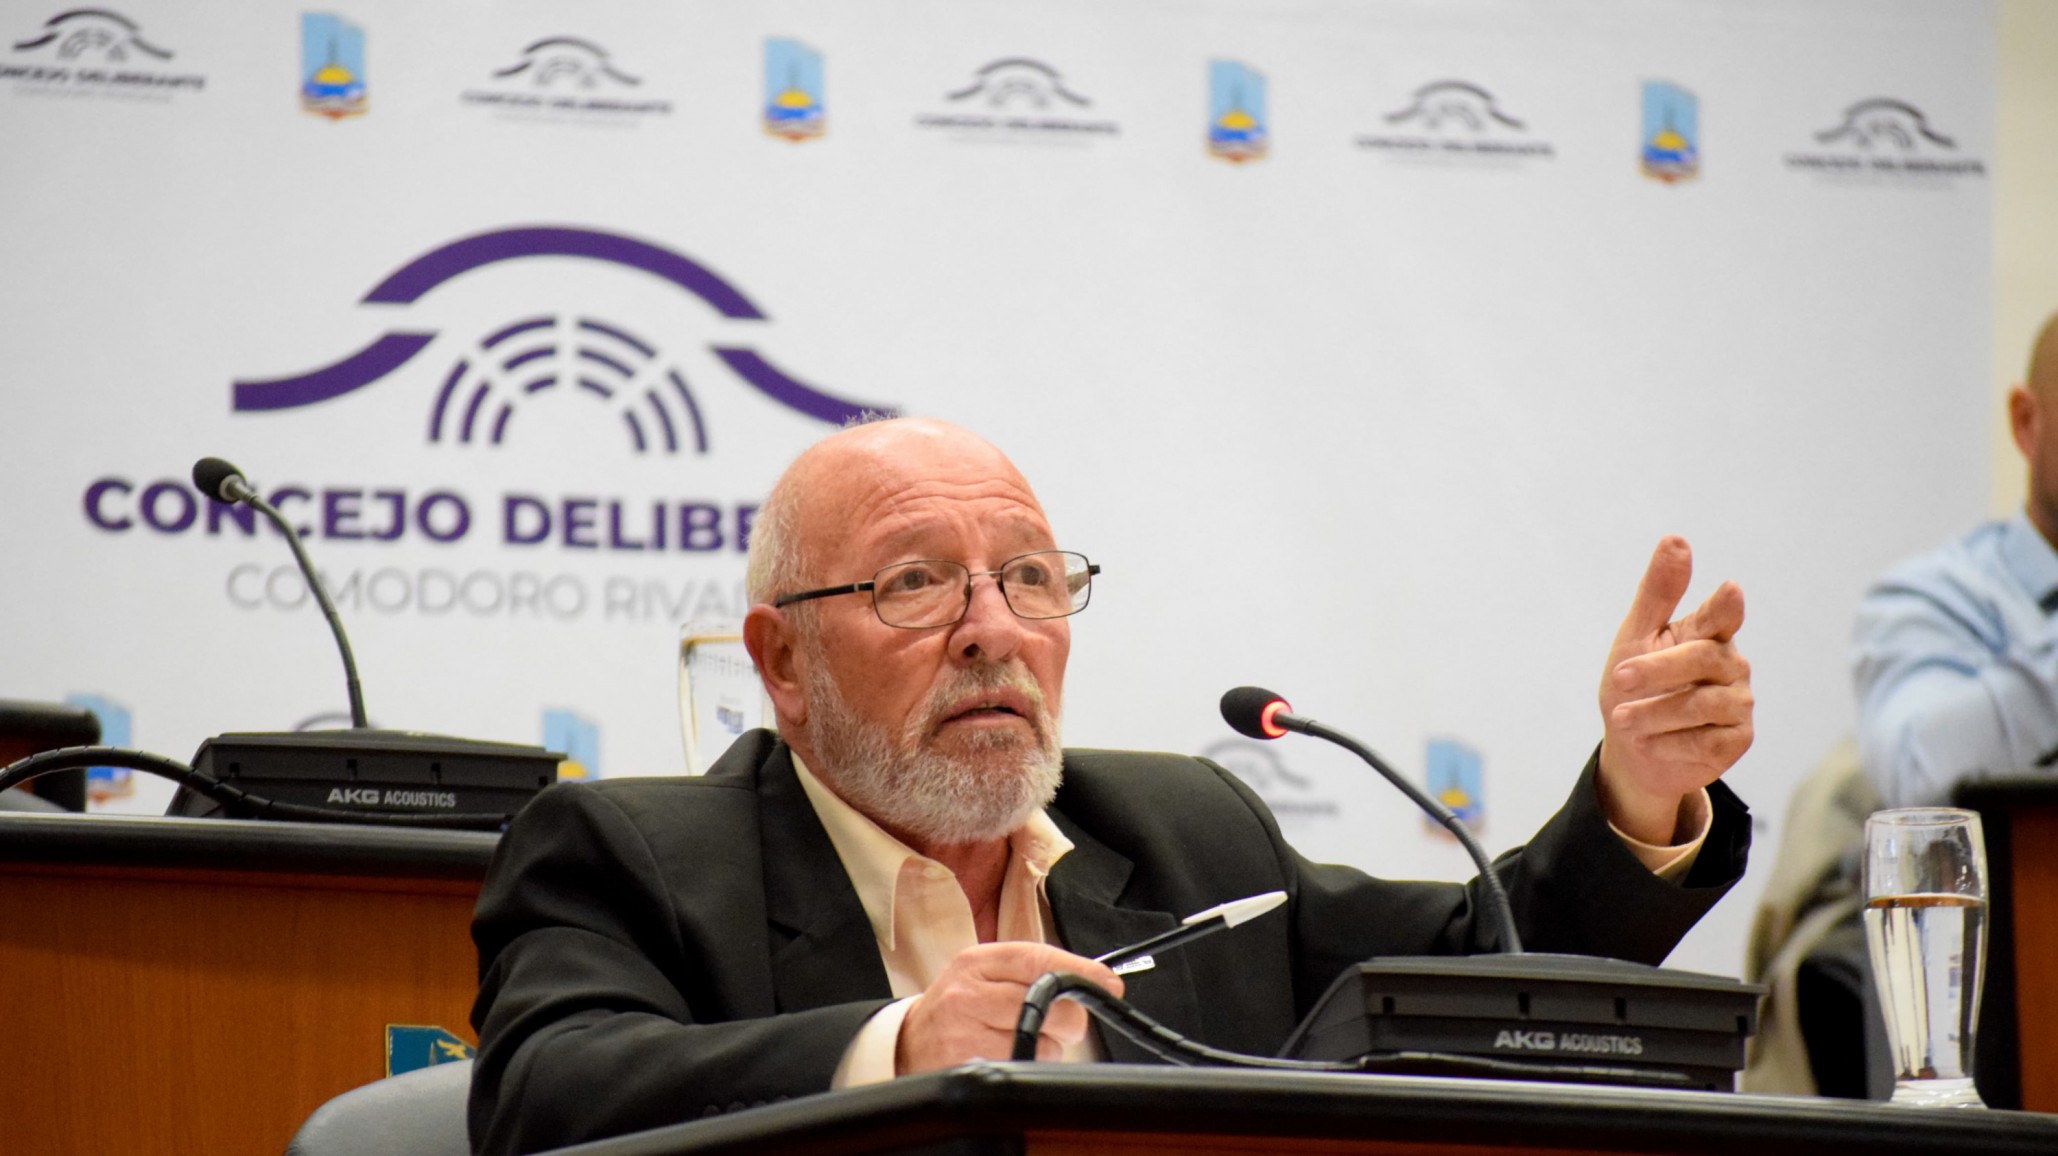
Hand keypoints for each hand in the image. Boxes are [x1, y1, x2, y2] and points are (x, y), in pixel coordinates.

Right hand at [896, 942, 1124, 1073]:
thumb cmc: (959, 1005)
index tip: (1108, 981)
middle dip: (1068, 1017)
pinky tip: (1006, 1054)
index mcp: (976, 962)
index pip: (1037, 959)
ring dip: (1045, 1045)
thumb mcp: (986, 973)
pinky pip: (1025, 1067)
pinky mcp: (969, 1066)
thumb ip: (1035, 969)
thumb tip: (1100, 979)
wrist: (909, 1043)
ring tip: (1017, 1037)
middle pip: (1047, 1004)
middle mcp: (967, 994)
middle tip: (1059, 1019)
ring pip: (1042, 1042)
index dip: (1079, 970)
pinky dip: (1029, 1064)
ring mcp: (965, 1033)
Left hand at [1596, 536, 1753, 844]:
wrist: (1634, 749)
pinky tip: (1648, 742)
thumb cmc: (1635, 685)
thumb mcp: (1637, 636)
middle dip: (1656, 670)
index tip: (1730, 591)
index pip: (1721, 615)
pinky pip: (1708, 741)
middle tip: (1618, 677)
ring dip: (1653, 712)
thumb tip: (1675, 539)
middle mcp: (1729, 664)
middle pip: (1701, 658)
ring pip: (1702, 703)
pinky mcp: (1737, 739)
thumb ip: (1658, 592)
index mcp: (1707, 633)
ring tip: (1622, 718)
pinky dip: (1670, 742)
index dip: (1725, 606)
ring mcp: (1738, 702)